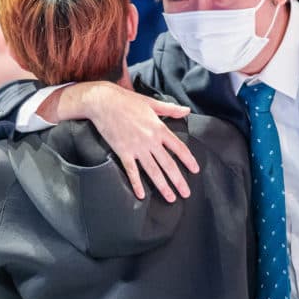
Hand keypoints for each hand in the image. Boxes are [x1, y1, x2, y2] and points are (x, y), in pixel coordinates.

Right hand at [54, 82, 198, 201]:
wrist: (103, 102)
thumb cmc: (127, 100)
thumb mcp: (152, 103)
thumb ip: (170, 109)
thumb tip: (187, 110)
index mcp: (159, 128)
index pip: (178, 147)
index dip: (188, 160)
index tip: (195, 170)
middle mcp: (150, 140)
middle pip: (168, 164)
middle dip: (178, 181)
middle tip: (186, 193)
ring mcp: (136, 148)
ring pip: (153, 171)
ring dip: (163, 186)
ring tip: (171, 198)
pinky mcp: (123, 152)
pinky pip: (131, 171)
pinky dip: (136, 184)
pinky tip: (141, 195)